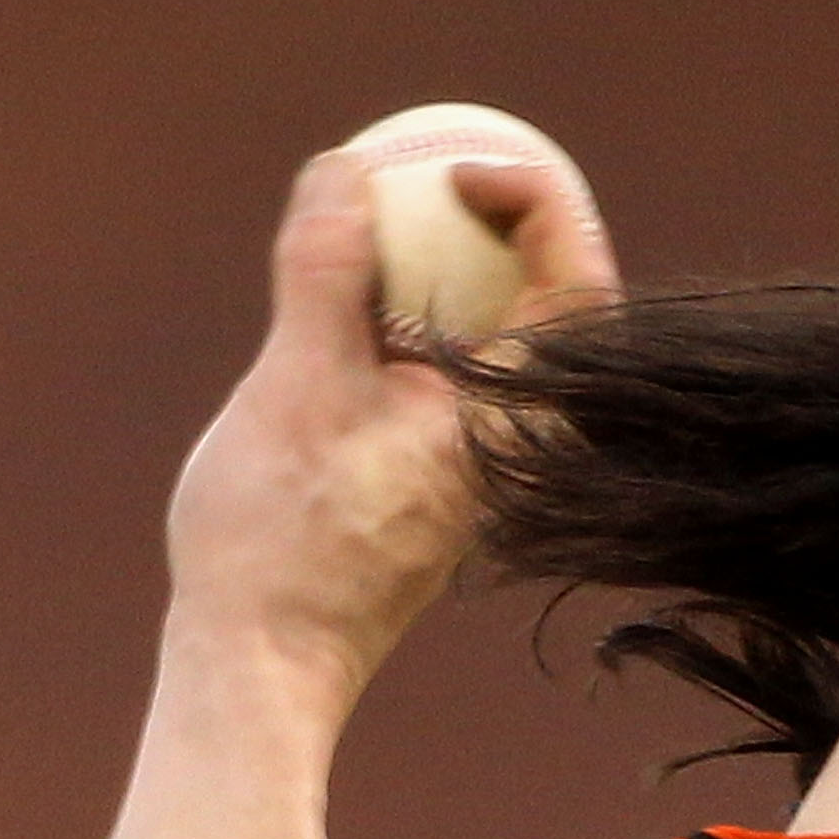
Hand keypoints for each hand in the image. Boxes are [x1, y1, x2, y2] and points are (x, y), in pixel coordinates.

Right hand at [162, 144, 618, 693]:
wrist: (261, 669)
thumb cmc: (282, 542)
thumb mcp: (295, 382)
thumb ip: (328, 268)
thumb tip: (348, 169)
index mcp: (516, 422)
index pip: (578, 277)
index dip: (536, 197)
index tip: (454, 172)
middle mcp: (520, 450)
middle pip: (549, 301)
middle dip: (501, 222)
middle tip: (435, 174)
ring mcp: (482, 472)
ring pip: (495, 342)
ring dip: (449, 270)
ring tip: (380, 222)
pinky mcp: (438, 486)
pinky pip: (451, 378)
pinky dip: (414, 321)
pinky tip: (348, 302)